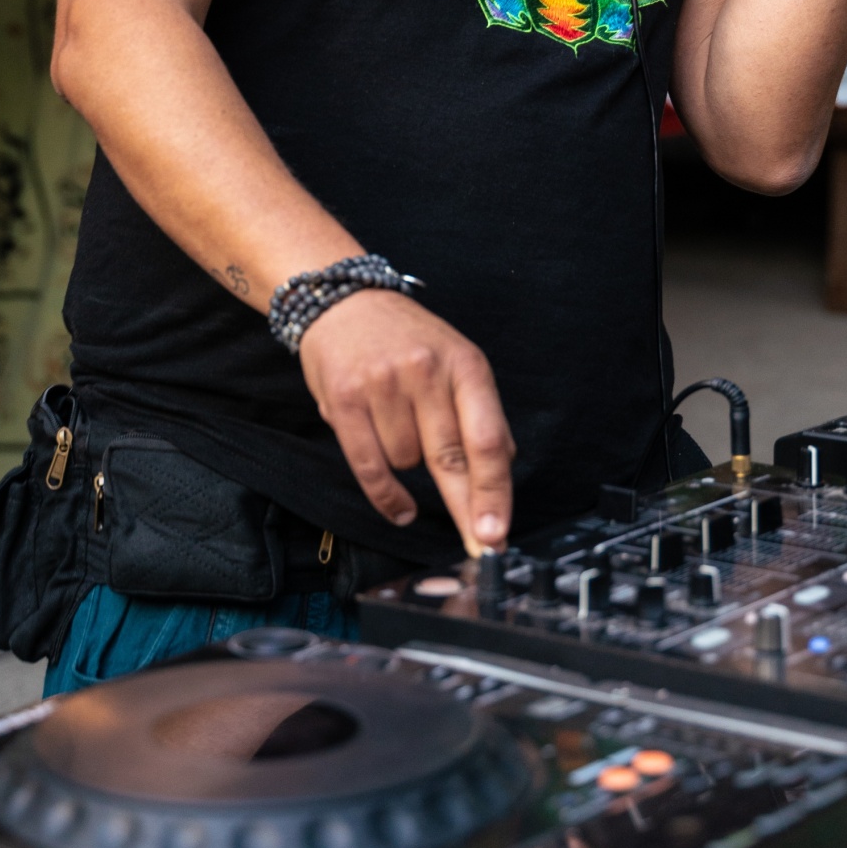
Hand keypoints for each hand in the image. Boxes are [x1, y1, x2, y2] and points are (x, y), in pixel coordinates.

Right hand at [299, 291, 515, 555]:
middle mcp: (425, 372)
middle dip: (467, 508)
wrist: (344, 303)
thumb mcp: (458, 361)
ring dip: (411, 465)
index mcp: (464, 364)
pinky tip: (402, 509)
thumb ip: (481, 413)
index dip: (494, 492)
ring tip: (400, 427)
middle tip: (481, 545)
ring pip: (409, 463)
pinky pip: (371, 468)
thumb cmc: (409, 340)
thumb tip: (502, 469)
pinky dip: (388, 497)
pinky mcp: (345, 401)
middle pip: (451, 460)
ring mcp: (382, 386)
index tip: (497, 533)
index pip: (486, 439)